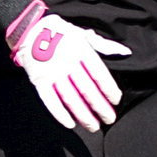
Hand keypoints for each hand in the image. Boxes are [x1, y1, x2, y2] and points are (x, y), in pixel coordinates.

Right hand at [8, 8, 130, 132]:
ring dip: (83, 115)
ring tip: (93, 126)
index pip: (99, 74)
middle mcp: (67, 62)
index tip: (116, 101)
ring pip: (70, 98)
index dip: (109, 89)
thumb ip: (104, 45)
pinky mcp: (39, 80)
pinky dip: (59, 114)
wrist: (30, 30)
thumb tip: (125, 51)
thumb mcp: (83, 35)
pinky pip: (50, 100)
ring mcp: (52, 73)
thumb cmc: (61, 33)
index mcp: (81, 50)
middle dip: (100, 107)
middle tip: (109, 119)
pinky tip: (70, 124)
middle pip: (87, 90)